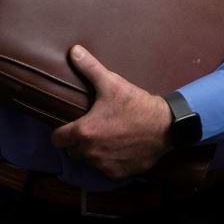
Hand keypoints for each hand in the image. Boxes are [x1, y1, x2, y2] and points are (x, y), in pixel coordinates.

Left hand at [50, 45, 171, 178]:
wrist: (165, 126)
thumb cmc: (136, 104)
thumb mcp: (112, 83)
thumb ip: (89, 67)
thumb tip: (73, 50)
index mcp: (85, 131)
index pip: (57, 140)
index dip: (59, 133)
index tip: (66, 126)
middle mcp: (91, 152)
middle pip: (71, 151)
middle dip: (75, 142)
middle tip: (86, 129)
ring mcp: (105, 165)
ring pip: (87, 161)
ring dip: (90, 152)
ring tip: (101, 137)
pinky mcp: (119, 173)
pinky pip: (104, 170)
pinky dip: (106, 162)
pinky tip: (114, 148)